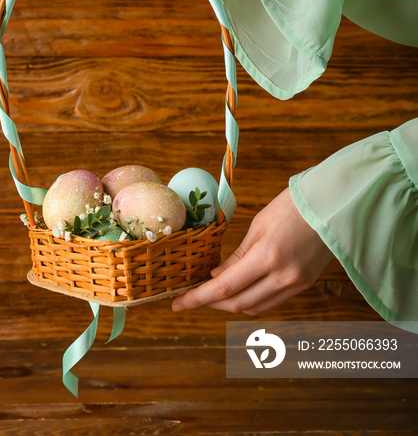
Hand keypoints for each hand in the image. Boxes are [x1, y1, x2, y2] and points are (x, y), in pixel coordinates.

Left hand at [171, 187, 333, 314]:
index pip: (225, 287)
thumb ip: (238, 256)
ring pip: (255, 307)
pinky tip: (240, 290)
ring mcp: (296, 283)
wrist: (333, 204)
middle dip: (211, 303)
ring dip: (231, 304)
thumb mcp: (258, 225)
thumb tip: (217, 278)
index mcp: (267, 256)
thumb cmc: (292, 206)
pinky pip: (272, 302)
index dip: (198, 299)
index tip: (179, 304)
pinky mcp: (305, 284)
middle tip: (192, 297)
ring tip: (213, 294)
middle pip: (239, 303)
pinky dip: (252, 300)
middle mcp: (282, 276)